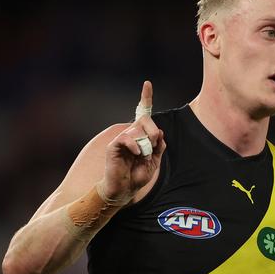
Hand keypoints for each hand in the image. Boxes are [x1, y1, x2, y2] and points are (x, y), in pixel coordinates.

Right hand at [99, 81, 165, 204]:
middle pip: (144, 120)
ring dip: (145, 143)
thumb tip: (160, 132)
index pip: (143, 113)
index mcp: (141, 136)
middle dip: (153, 131)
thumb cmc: (137, 175)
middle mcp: (131, 134)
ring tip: (143, 155)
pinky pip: (126, 138)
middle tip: (154, 144)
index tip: (147, 84)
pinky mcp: (114, 146)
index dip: (146, 97)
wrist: (125, 189)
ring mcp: (122, 139)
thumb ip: (159, 147)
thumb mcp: (155, 161)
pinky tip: (137, 153)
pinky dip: (134, 145)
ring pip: (137, 129)